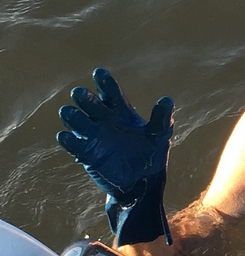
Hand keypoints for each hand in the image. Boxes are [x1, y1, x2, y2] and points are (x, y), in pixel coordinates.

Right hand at [57, 68, 173, 245]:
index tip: (99, 73)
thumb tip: (167, 99)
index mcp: (121, 111)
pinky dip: (67, 139)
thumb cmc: (152, 154)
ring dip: (71, 115)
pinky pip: (71, 143)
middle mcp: (104, 120)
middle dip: (83, 97)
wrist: (142, 182)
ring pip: (74, 118)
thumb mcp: (160, 135)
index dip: (104, 82)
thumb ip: (161, 118)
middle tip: (81, 94)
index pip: (109, 92)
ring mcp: (92, 135)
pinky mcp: (85, 152)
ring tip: (72, 114)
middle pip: (88, 102)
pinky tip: (66, 137)